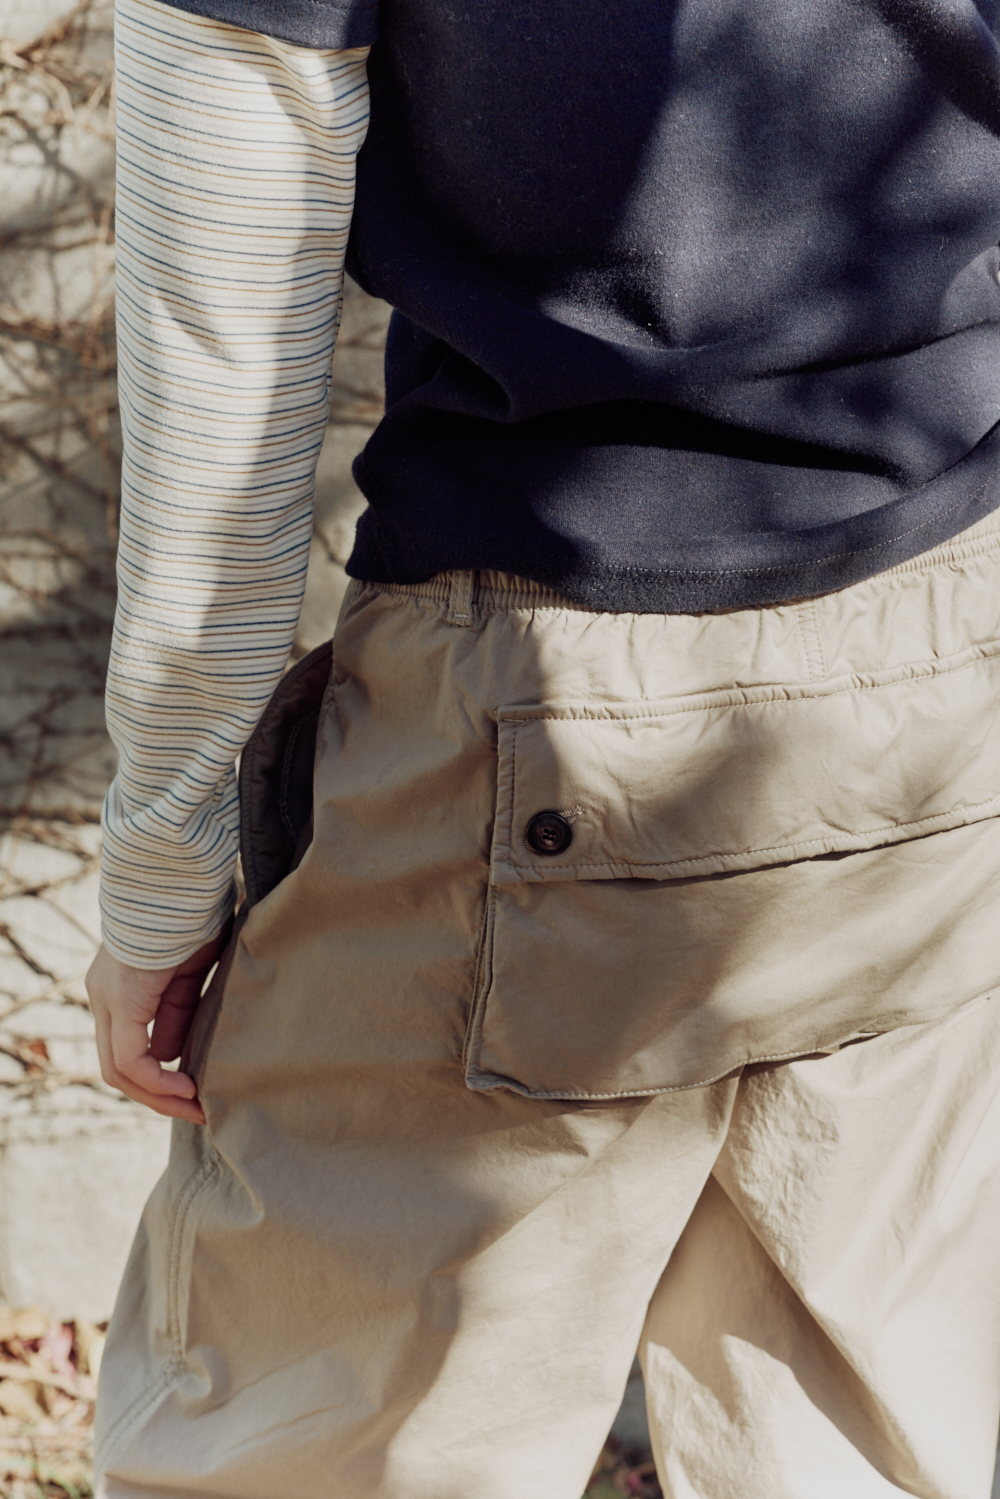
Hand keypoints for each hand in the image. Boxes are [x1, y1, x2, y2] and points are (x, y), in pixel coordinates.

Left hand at [86, 929, 229, 1123]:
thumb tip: (171, 1057)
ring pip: (118, 1070)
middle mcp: (103, 995)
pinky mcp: (121, 998)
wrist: (181, 873)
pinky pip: (129, 1059)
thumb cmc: (194, 910)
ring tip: (196, 1107)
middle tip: (198, 1110)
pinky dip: (158, 1081)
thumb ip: (179, 1010)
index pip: (127, 1048)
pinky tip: (188, 1087)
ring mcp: (106, 997)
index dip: (159, 1078)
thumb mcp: (190, 972)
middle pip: (117, 1067)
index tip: (198, 1091)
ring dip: (158, 1096)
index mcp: (120, 987)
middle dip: (158, 1096)